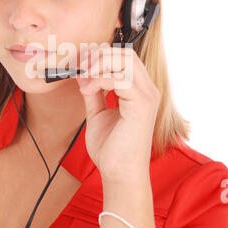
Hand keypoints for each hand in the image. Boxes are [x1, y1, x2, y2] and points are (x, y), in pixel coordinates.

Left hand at [75, 46, 160, 184]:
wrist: (119, 174)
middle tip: (80, 69)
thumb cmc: (111, 148)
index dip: (100, 56)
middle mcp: (148, 90)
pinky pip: (121, 78)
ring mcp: (147, 96)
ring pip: (125, 60)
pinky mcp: (142, 105)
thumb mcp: (97, 113)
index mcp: (139, 90)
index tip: (80, 66)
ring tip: (83, 80)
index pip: (124, 57)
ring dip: (98, 65)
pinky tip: (88, 90)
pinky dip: (100, 79)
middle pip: (126, 53)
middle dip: (99, 56)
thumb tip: (83, 74)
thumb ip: (94, 92)